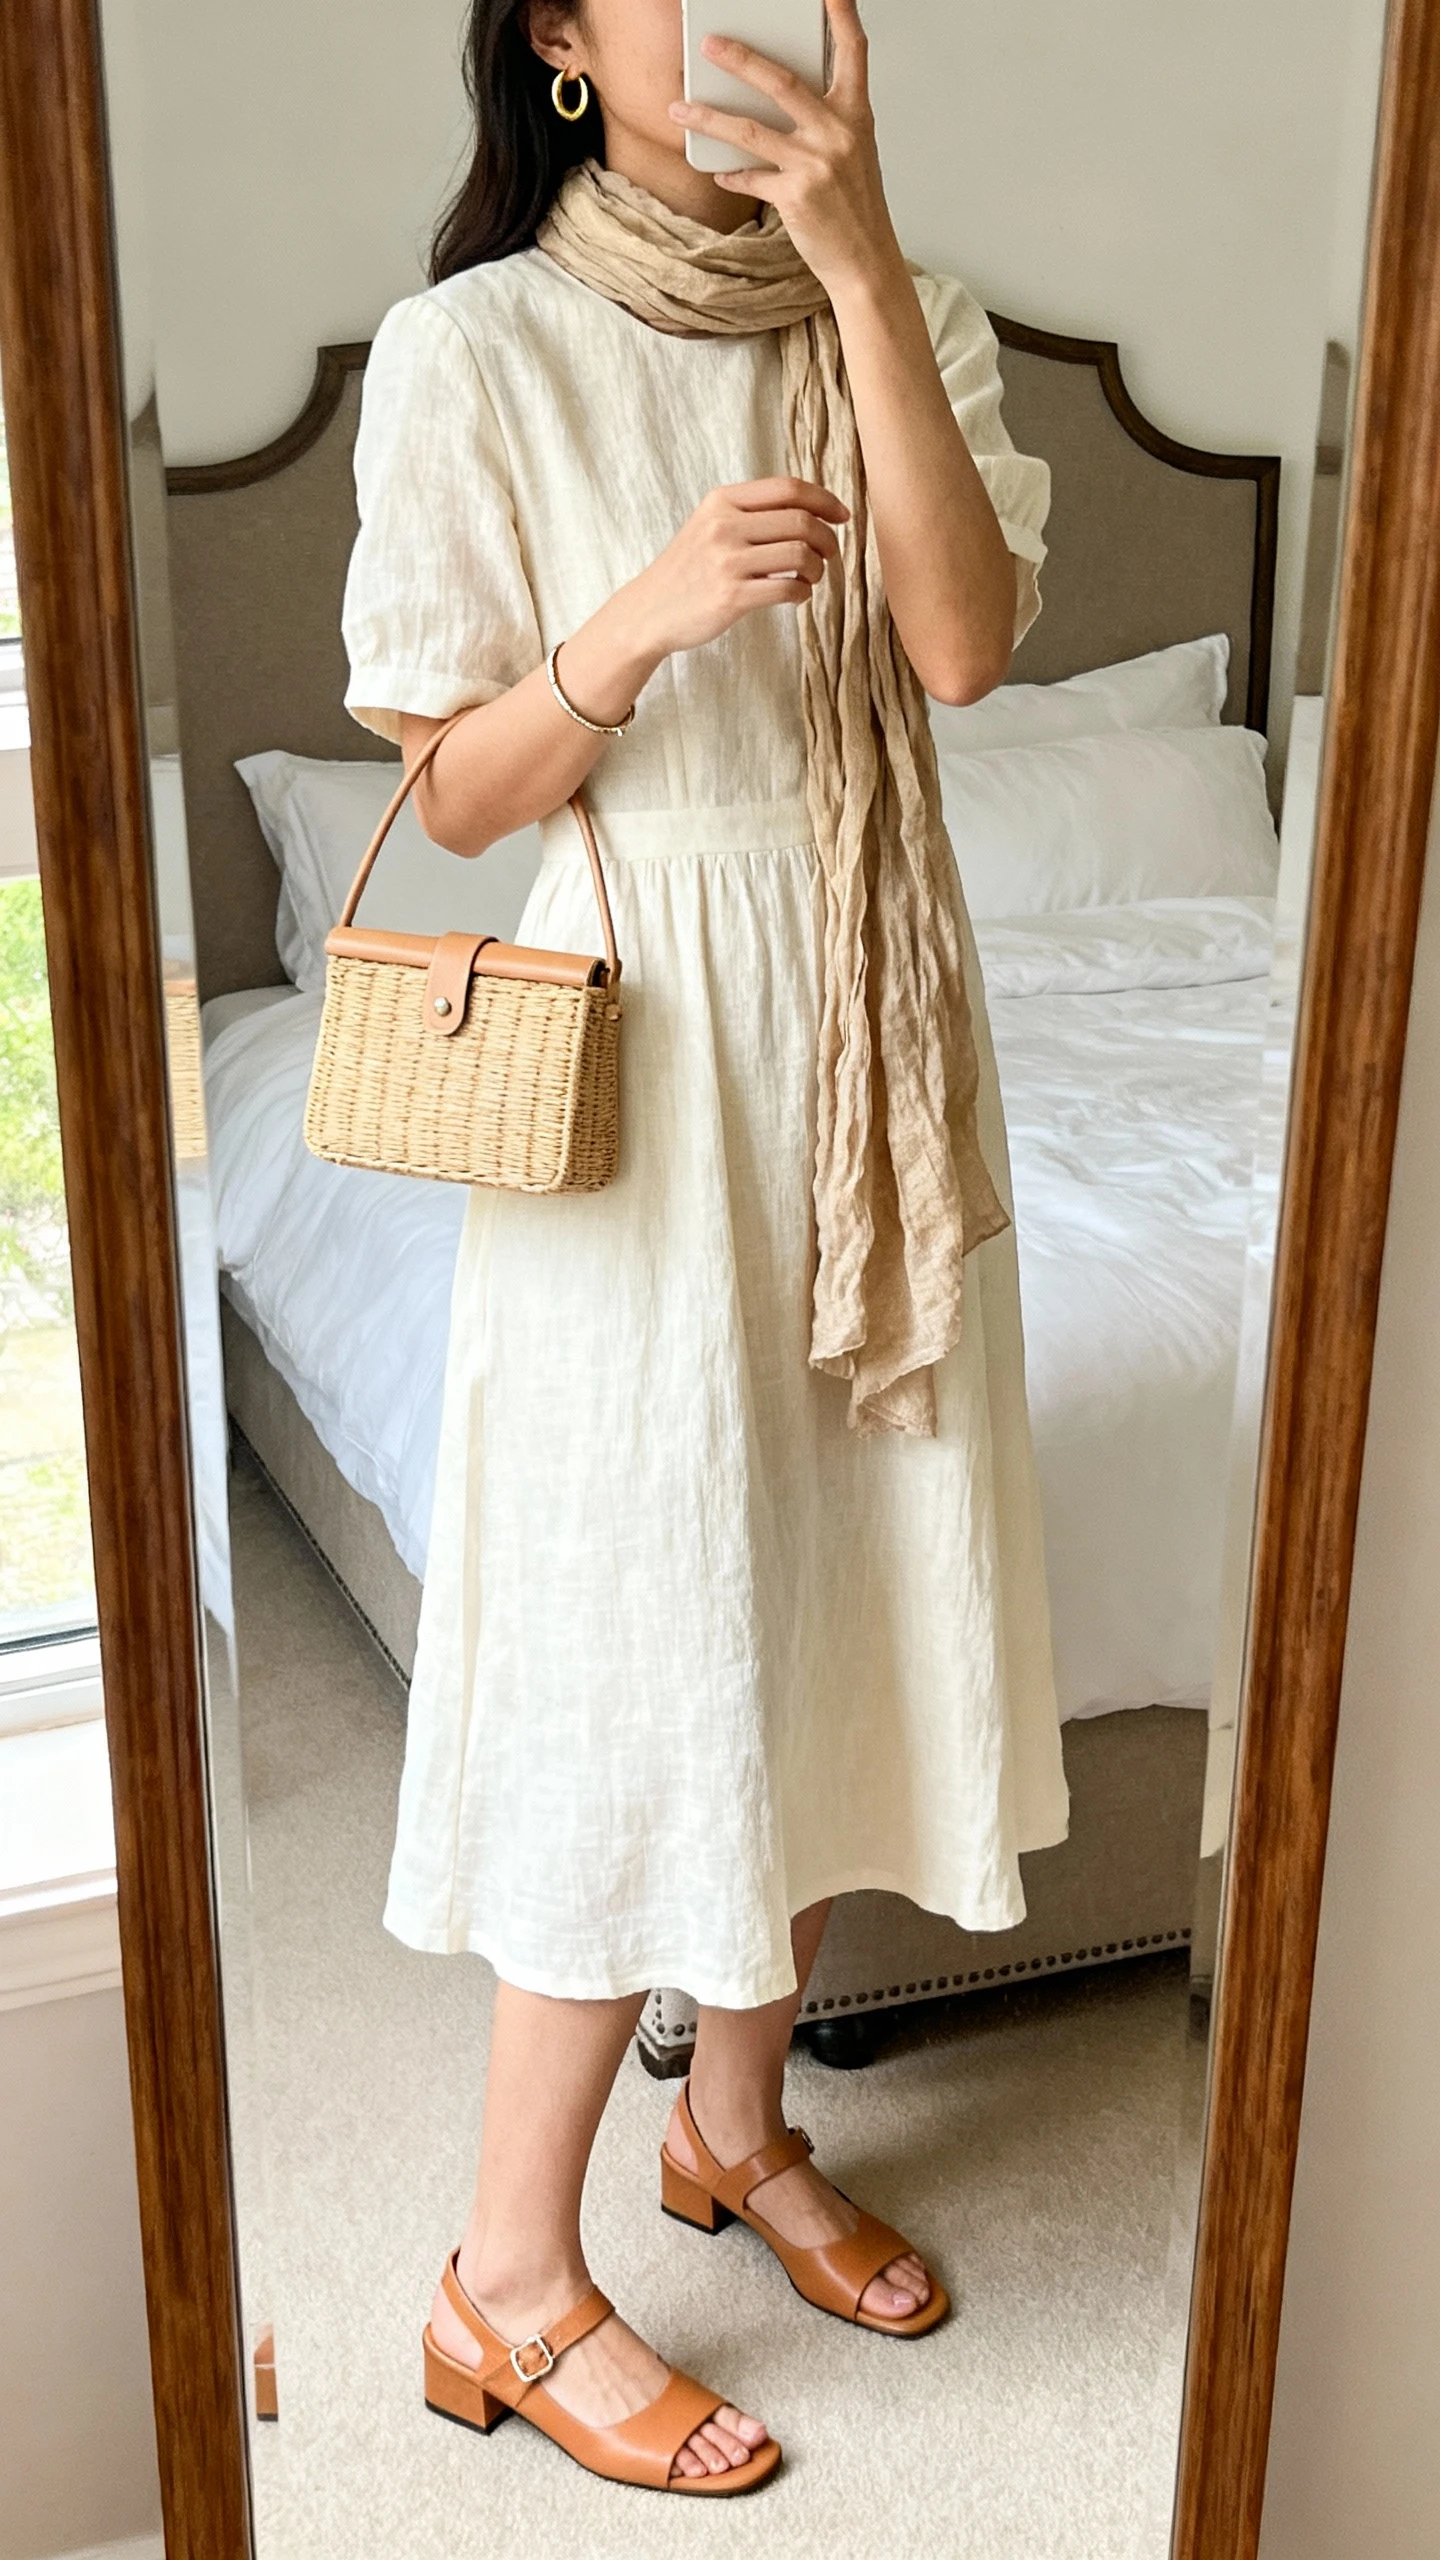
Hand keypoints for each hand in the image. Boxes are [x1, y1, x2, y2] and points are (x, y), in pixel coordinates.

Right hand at [611, 477, 848, 663]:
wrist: (648, 611)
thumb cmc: (688, 570)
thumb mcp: (709, 525)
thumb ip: (749, 513)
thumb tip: (810, 510)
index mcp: (721, 500)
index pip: (787, 488)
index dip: (824, 500)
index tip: (842, 516)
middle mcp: (723, 525)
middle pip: (800, 521)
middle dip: (827, 539)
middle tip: (829, 554)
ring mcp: (726, 561)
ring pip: (799, 554)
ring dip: (817, 569)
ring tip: (811, 577)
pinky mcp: (731, 596)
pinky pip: (788, 589)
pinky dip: (803, 593)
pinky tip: (796, 596)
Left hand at [668, 0, 899, 298]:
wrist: (865, 260)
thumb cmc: (855, 204)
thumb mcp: (852, 150)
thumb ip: (824, 117)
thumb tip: (775, 94)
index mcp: (856, 113)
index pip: (853, 49)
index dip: (841, 13)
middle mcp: (838, 132)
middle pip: (782, 82)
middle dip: (741, 59)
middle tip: (709, 44)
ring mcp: (816, 164)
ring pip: (751, 131)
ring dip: (710, 117)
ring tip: (681, 107)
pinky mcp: (795, 196)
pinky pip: (750, 176)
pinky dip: (731, 173)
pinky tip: (719, 169)